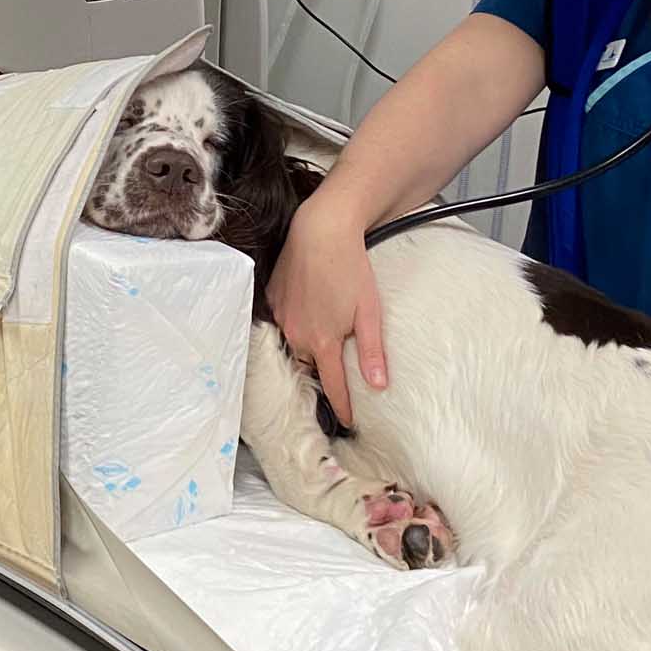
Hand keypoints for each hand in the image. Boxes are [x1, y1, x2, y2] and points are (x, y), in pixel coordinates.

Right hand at [264, 194, 387, 426]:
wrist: (322, 230)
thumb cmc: (351, 268)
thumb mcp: (370, 312)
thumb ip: (371, 352)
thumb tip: (377, 386)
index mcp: (323, 342)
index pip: (332, 386)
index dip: (342, 407)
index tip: (349, 421)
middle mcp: (297, 334)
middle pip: (309, 366)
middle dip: (321, 374)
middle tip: (335, 377)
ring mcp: (282, 315)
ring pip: (294, 344)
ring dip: (306, 348)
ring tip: (320, 342)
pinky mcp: (273, 297)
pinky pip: (282, 321)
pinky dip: (294, 323)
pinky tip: (306, 311)